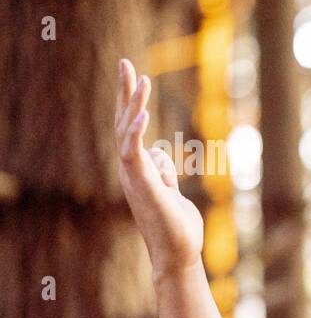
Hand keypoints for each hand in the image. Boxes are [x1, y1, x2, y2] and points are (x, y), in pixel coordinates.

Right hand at [115, 58, 204, 282]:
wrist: (178, 254)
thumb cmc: (178, 228)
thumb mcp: (173, 193)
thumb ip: (164, 174)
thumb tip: (161, 158)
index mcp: (138, 170)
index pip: (131, 129)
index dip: (132, 103)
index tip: (136, 78)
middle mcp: (131, 170)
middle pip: (124, 123)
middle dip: (126, 92)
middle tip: (126, 63)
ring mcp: (133, 176)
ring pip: (128, 132)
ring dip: (134, 104)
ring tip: (141, 78)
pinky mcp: (141, 184)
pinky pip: (134, 152)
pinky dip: (137, 131)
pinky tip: (143, 111)